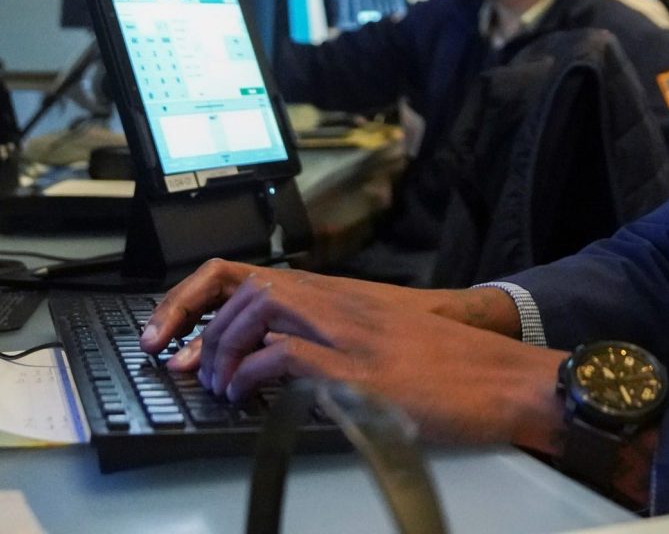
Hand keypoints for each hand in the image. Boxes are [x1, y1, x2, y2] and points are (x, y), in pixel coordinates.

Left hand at [140, 259, 523, 358]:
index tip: (165, 333)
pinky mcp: (358, 368)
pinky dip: (254, 373)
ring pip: (258, 310)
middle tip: (185, 367)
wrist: (502, 375)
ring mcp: (347, 331)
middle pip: (242, 289)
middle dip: (197, 327)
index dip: (193, 298)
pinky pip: (286, 355)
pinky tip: (249, 393)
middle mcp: (335, 302)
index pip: (245, 275)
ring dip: (223, 349)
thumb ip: (326, 341)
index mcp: (335, 295)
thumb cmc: (447, 364)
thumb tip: (270, 365)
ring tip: (219, 385)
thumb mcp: (377, 339)